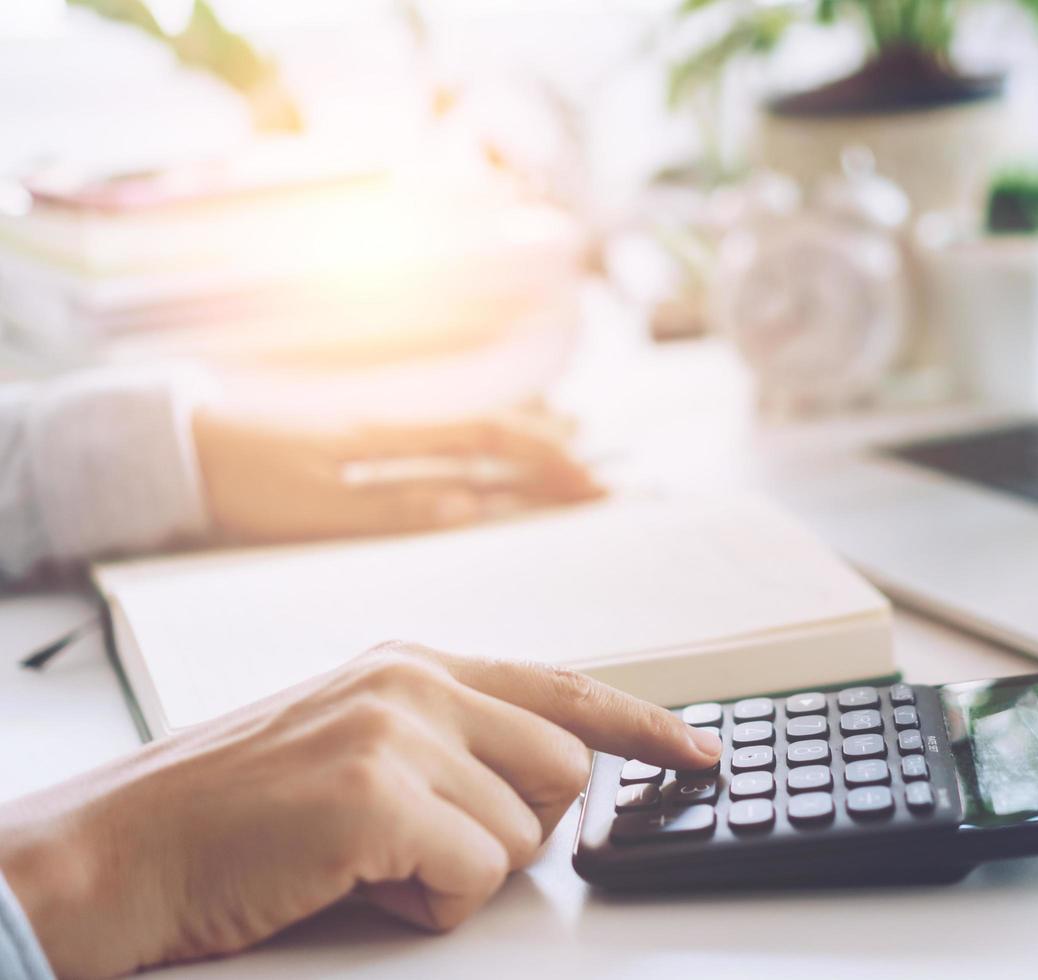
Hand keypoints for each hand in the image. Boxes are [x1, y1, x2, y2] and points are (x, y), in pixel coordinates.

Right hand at [0, 644, 721, 977]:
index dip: (644, 728)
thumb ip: (451, 744)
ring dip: (455, 877)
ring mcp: (397, 733)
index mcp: (415, 665)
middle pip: (563, 773)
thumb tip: (548, 789)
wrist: (116, 849)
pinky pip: (473, 880)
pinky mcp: (376, 796)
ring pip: (520, 836)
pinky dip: (425, 908)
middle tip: (425, 851)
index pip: (566, 690)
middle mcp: (415, 683)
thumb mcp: (355, 741)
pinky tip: (354, 886)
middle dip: (516, 832)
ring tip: (368, 866)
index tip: (699, 755)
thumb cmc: (235, 811)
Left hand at [193, 406, 601, 543]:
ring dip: (528, 440)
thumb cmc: (239, 481)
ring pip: (473, 427)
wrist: (173, 446)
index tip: (593, 489)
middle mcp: (395, 422)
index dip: (547, 465)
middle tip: (607, 483)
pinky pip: (444, 431)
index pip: (490, 445)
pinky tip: (497, 448)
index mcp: (388, 436)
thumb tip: (472, 508)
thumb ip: (395, 507)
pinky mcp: (364, 435)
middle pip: (494, 434)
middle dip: (553, 457)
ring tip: (578, 449)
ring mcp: (382, 425)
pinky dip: (484, 437)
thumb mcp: (315, 507)